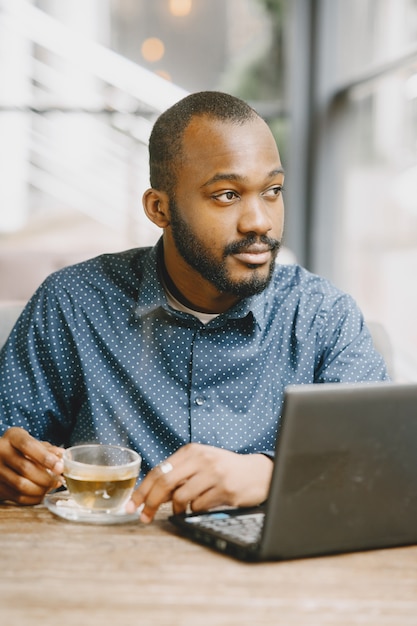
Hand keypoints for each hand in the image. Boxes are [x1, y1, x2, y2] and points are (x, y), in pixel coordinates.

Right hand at [0, 427, 63, 504]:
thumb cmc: (19, 447)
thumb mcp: (31, 441)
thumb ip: (46, 448)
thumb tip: (62, 455)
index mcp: (12, 437)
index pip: (28, 446)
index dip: (45, 457)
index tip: (60, 467)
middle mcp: (1, 451)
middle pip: (25, 468)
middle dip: (46, 478)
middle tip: (58, 481)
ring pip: (21, 485)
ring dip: (40, 489)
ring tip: (50, 487)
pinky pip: (16, 496)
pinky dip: (32, 498)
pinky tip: (40, 494)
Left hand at [129, 443, 272, 523]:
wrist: (258, 472)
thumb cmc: (224, 469)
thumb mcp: (200, 464)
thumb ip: (178, 475)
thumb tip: (150, 495)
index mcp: (191, 451)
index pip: (158, 470)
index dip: (142, 490)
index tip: (130, 506)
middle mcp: (201, 459)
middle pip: (165, 482)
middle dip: (150, 502)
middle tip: (144, 517)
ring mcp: (214, 474)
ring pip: (181, 497)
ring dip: (176, 510)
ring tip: (182, 511)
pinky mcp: (225, 489)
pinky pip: (199, 506)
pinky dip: (195, 511)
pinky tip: (203, 506)